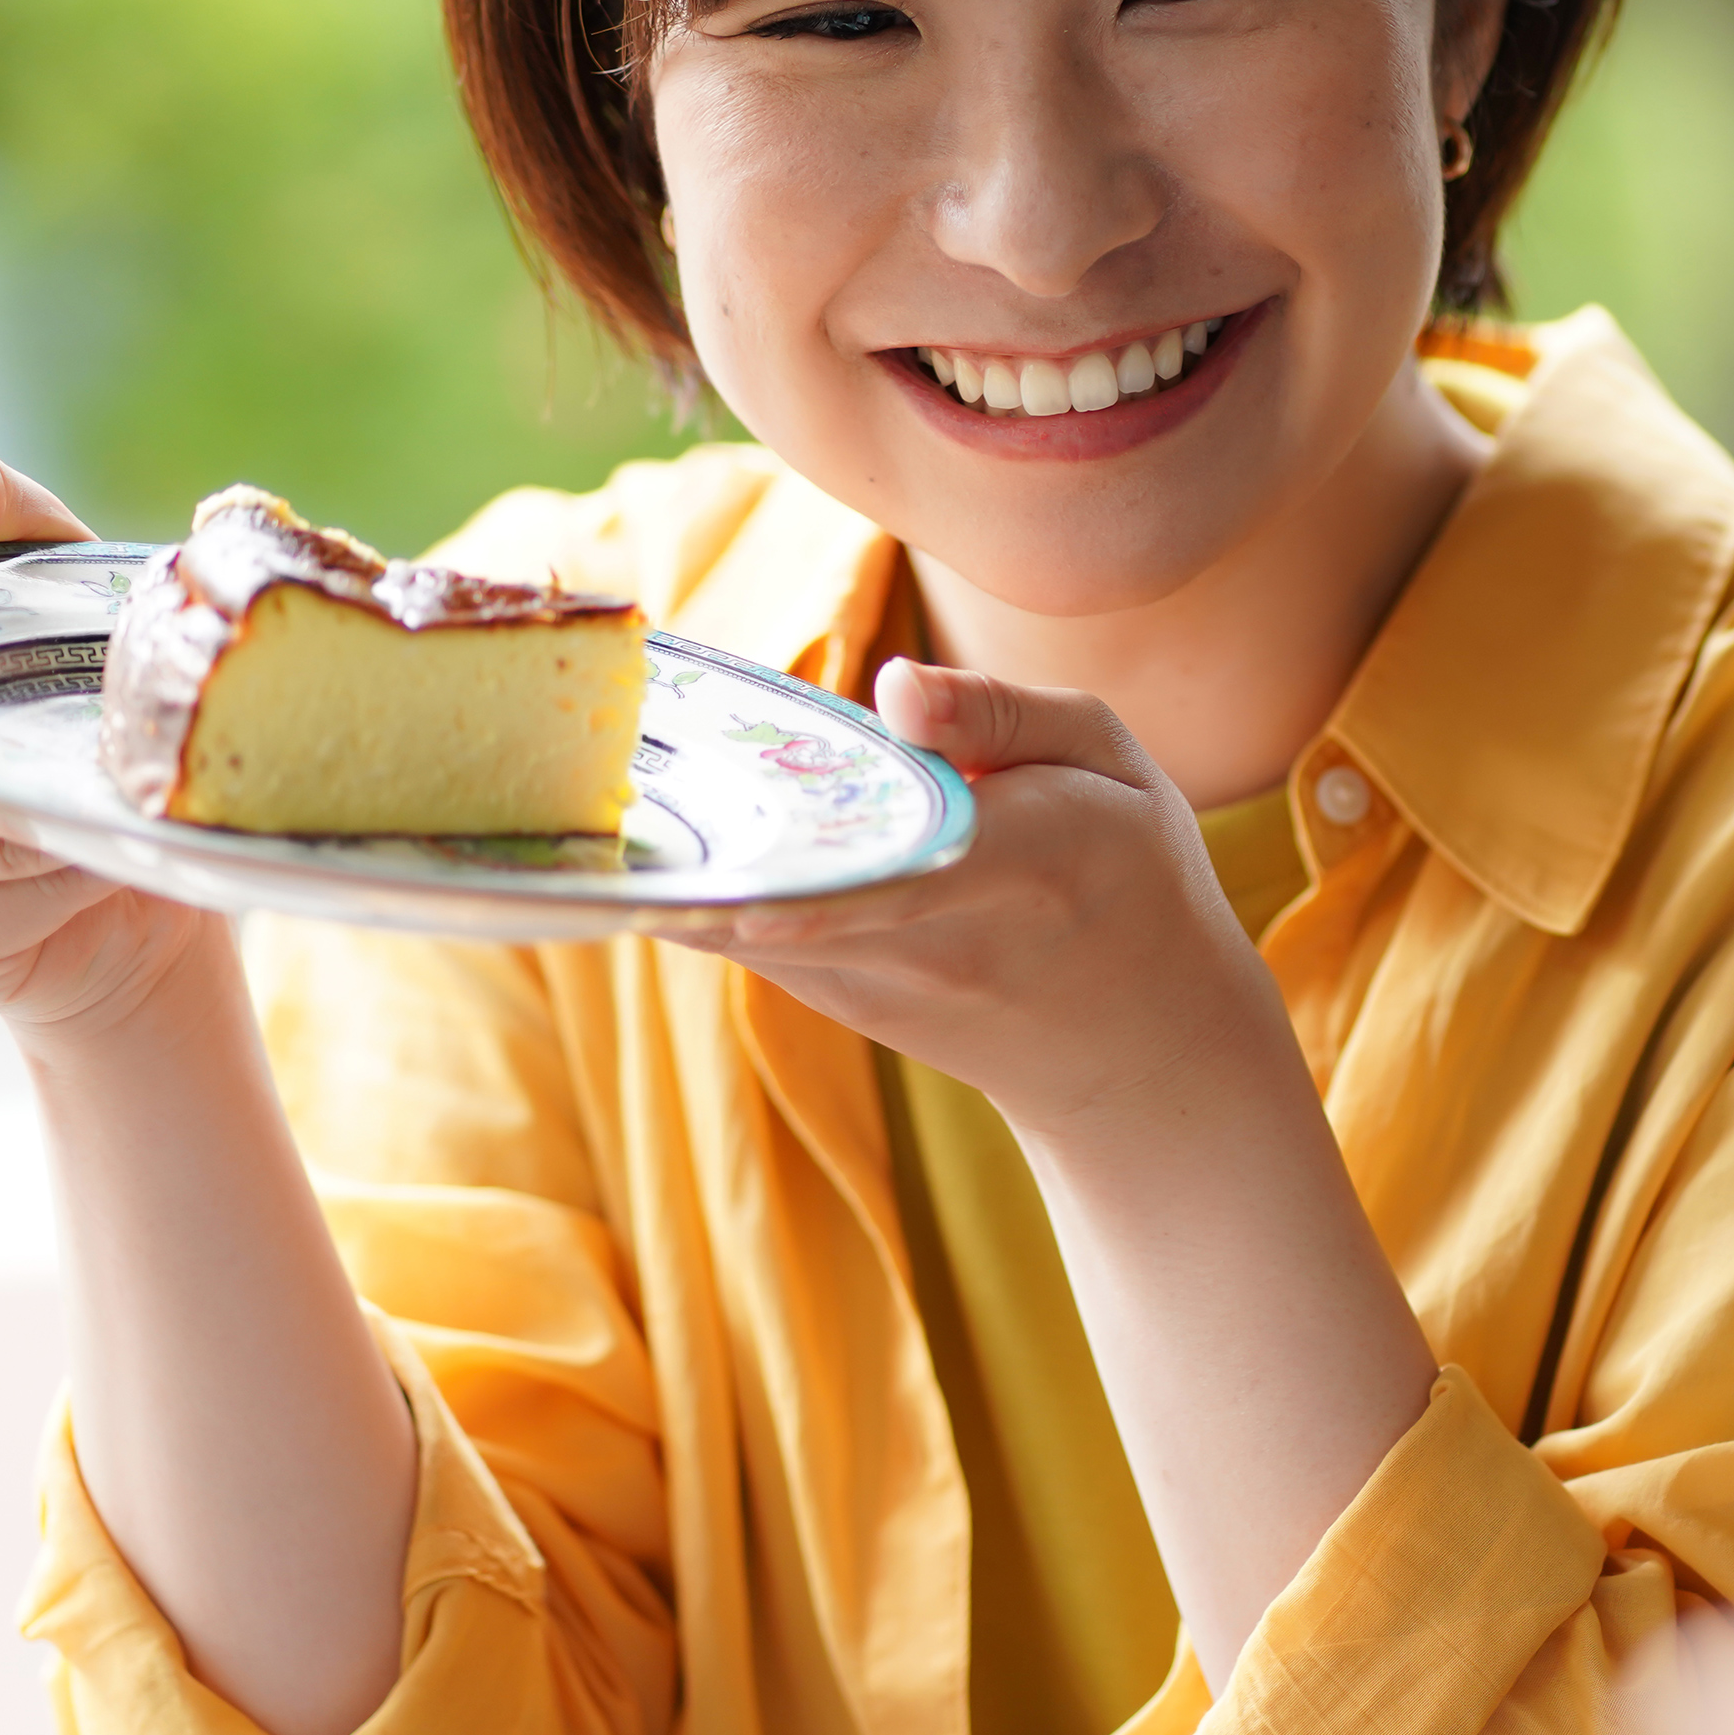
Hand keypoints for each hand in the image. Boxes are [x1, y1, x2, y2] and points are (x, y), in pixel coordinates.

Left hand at [664, 657, 1433, 1678]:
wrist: (1138, 1049)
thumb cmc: (1126, 872)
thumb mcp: (1112, 764)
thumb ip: (1004, 713)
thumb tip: (889, 685)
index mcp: (1029, 857)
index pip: (898, 853)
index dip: (783, 834)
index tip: (687, 772)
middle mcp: (943, 935)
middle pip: (786, 888)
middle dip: (686, 827)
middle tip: (595, 743)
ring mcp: (881, 986)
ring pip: (744, 915)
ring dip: (672, 853)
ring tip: (600, 763)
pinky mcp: (839, 1003)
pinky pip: (745, 933)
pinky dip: (689, 881)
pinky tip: (645, 816)